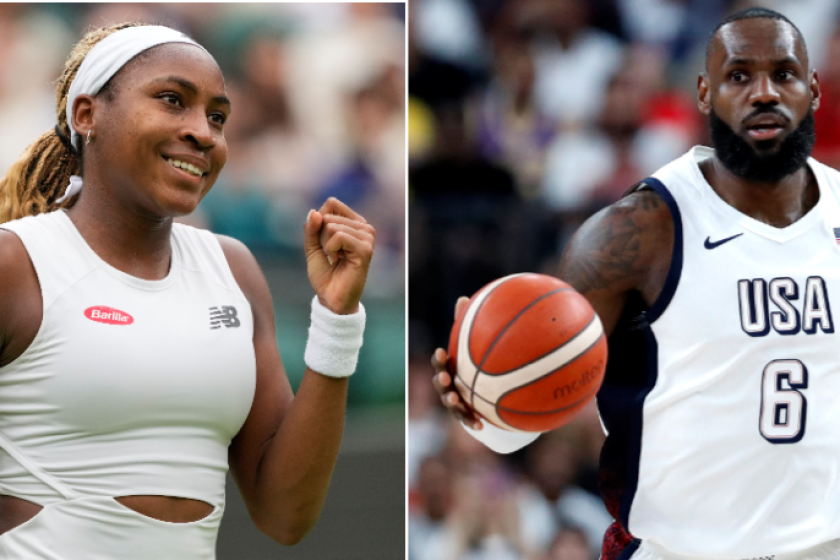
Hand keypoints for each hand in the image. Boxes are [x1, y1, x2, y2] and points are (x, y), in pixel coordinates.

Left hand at [303, 198, 375, 314]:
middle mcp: (364, 227)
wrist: (331, 299)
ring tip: (336, 259)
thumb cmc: (325, 275)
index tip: (325, 243)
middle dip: (321, 237)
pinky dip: (330, 249)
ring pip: (332, 226)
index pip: (331, 204)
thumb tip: (315, 211)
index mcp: (354, 223)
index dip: (319, 222)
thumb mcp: (312, 247)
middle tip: (331, 255)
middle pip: (328, 215)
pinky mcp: (365, 249)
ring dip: (325, 245)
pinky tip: (338, 261)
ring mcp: (367, 237)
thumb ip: (312, 228)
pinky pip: (338, 236)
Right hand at [432, 296, 482, 429]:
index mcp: (450, 368)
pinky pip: (467, 419)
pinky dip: (471, 421)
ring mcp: (456, 401)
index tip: (442, 352)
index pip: (440, 362)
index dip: (439, 359)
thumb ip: (467, 325)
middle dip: (441, 381)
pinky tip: (480, 424)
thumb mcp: (472, 345)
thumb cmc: (476, 363)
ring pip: (450, 403)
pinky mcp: (466, 414)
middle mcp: (449, 385)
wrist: (486, 392)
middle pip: (440, 384)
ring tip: (456, 401)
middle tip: (446, 377)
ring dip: (452, 403)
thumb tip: (464, 298)